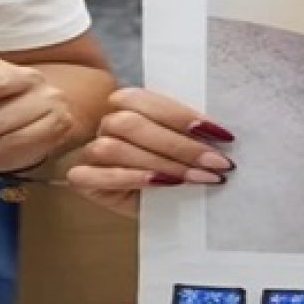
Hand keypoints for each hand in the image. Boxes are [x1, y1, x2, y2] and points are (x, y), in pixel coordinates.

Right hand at [66, 88, 233, 218]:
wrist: (147, 202)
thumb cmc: (166, 168)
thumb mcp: (178, 147)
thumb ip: (187, 134)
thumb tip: (219, 134)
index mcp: (127, 102)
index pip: (150, 101)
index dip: (183, 117)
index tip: (220, 135)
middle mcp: (107, 122)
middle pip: (132, 124)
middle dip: (179, 144)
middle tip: (215, 162)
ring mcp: (91, 150)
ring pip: (115, 148)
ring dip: (160, 164)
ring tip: (196, 178)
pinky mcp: (83, 179)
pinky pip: (99, 175)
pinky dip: (131, 178)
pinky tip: (161, 184)